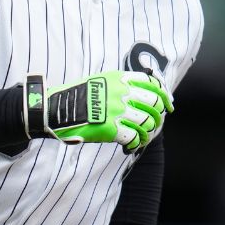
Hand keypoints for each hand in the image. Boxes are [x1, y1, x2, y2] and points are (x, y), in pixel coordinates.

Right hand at [25, 71, 173, 152]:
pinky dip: (136, 143)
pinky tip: (132, 144)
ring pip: (147, 122)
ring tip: (142, 136)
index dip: (164, 96)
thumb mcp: (101, 80)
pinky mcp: (111, 129)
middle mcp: (121, 93)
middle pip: (154, 104)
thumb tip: (143, 94)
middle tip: (154, 123)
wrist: (56, 109)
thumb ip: (121, 84)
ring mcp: (117, 111)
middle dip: (158, 115)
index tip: (168, 105)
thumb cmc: (77, 96)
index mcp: (120, 79)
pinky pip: (134, 137)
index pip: (153, 84)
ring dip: (148, 132)